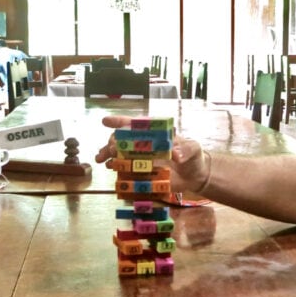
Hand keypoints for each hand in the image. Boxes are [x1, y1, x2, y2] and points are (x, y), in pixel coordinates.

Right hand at [96, 116, 211, 192]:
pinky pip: (125, 169)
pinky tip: (110, 168)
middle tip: (108, 149)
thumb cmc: (193, 156)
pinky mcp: (142, 172)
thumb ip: (186, 150)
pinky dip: (116, 168)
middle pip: (122, 139)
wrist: (195, 175)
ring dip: (107, 154)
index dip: (119, 121)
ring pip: (119, 153)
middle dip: (111, 142)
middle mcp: (144, 144)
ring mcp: (141, 158)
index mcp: (154, 134)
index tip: (105, 121)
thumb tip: (177, 155)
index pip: (134, 124)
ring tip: (100, 160)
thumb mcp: (193, 149)